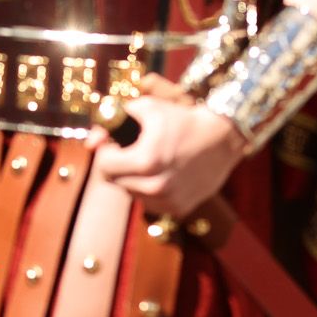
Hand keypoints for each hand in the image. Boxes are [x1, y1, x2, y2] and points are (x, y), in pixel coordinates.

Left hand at [88, 77, 245, 218]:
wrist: (225, 137)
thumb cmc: (185, 119)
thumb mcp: (151, 107)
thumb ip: (116, 118)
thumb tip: (91, 140)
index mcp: (145, 161)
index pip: (103, 166)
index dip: (106, 152)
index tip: (115, 144)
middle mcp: (155, 186)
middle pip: (114, 182)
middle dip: (117, 165)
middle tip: (130, 151)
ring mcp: (167, 200)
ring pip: (131, 193)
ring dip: (133, 178)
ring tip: (151, 160)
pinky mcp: (178, 209)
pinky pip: (150, 202)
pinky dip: (151, 189)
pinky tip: (165, 172)